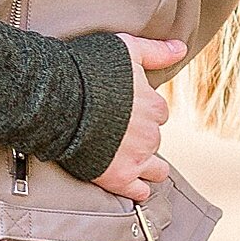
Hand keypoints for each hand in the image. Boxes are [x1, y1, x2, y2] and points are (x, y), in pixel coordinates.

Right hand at [94, 36, 187, 201]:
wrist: (58, 100)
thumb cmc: (88, 69)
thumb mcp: (126, 48)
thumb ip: (156, 51)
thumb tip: (181, 48)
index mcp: (155, 107)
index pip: (158, 114)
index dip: (141, 113)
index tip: (123, 112)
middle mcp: (151, 135)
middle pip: (153, 140)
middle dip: (139, 138)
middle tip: (116, 134)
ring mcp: (137, 158)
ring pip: (155, 169)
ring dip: (145, 166)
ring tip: (127, 161)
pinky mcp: (119, 178)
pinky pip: (139, 191)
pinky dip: (136, 189)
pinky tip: (128, 183)